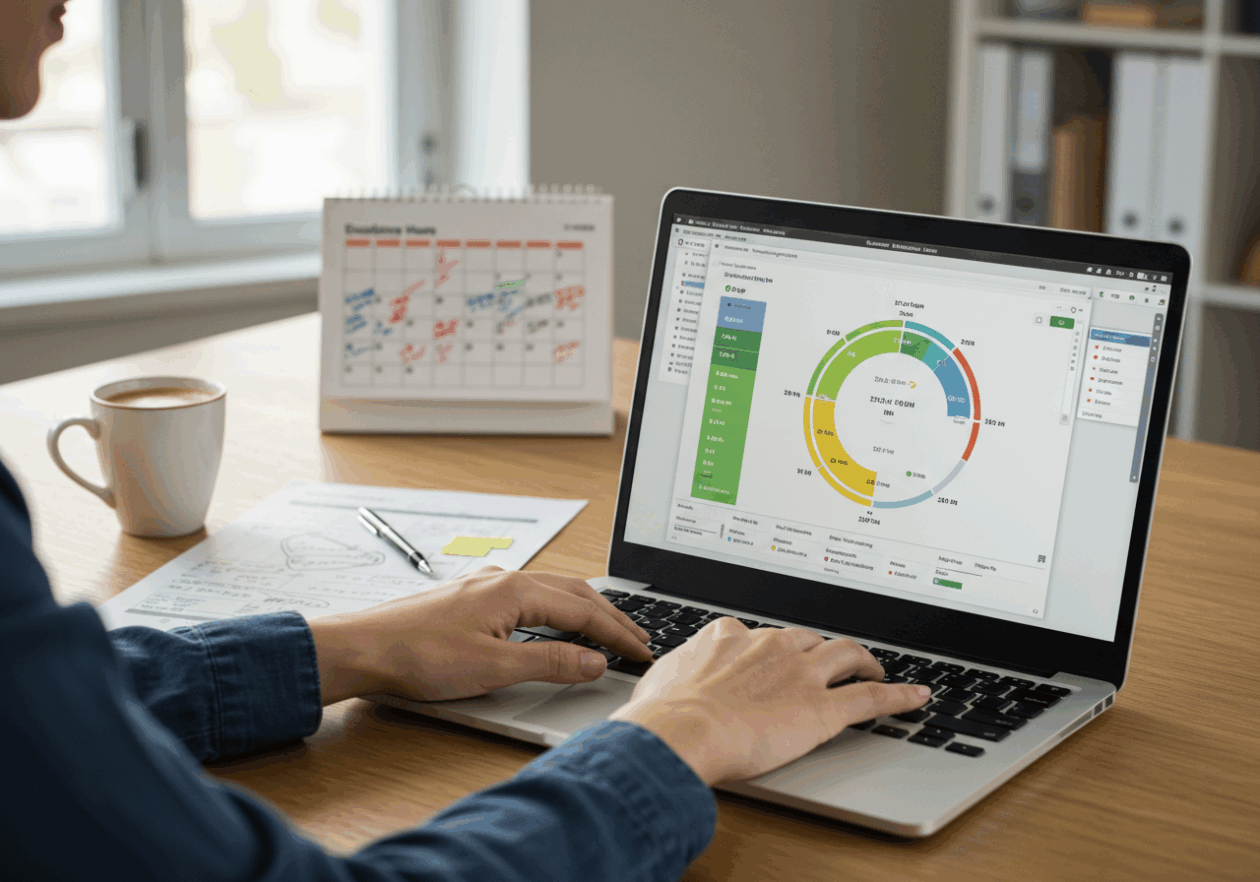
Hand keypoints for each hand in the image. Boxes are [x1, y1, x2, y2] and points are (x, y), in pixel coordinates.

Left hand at [307, 567, 651, 703]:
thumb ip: (550, 663)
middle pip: (574, 593)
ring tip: (608, 629)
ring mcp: (486, 585)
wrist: (364, 648)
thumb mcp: (494, 668)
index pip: (584, 611)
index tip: (641, 652)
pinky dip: (557, 609)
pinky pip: (530, 596)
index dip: (617, 634)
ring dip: (585, 610)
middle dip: (610, 617)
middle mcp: (504, 579)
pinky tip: (555, 622)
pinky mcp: (472, 597)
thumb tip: (593, 661)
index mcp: (516, 590)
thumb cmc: (417, 655)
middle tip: (638, 639)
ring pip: (552, 591)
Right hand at [610, 618, 930, 785]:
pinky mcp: (822, 708)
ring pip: (846, 655)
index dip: (771, 647)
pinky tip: (916, 695)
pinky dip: (898, 694)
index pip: (759, 634)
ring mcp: (800, 674)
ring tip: (874, 668)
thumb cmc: (663, 713)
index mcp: (730, 636)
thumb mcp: (662, 678)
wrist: (680, 730)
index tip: (773, 656)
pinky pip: (871, 696)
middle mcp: (770, 646)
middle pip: (808, 639)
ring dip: (864, 660)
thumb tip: (669, 678)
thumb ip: (677, 671)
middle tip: (829, 661)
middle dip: (820, 649)